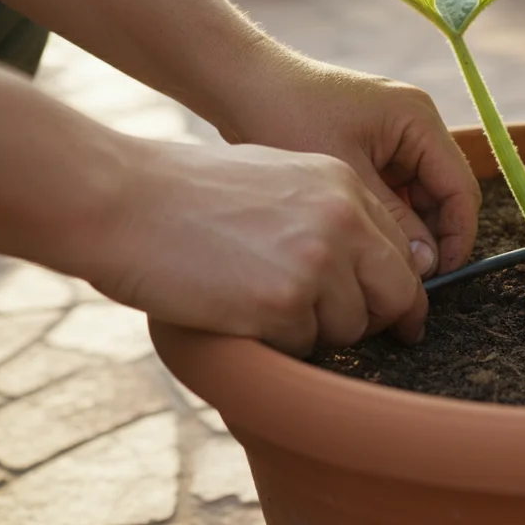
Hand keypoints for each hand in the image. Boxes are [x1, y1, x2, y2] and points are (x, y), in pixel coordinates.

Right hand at [86, 140, 427, 354]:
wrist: (123, 200)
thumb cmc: (185, 192)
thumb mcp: (277, 178)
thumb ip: (327, 213)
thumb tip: (364, 264)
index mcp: (343, 183)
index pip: (401, 249)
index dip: (394, 288)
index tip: (390, 314)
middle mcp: (343, 218)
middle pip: (397, 293)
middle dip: (377, 320)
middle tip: (345, 332)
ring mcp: (318, 261)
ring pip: (350, 327)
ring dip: (314, 331)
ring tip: (259, 303)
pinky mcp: (284, 303)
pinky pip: (304, 346)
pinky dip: (276, 342)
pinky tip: (238, 312)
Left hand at [219, 57, 480, 278]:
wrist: (242, 84)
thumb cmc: (288, 117)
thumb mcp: (346, 177)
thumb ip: (393, 221)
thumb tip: (427, 265)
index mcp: (419, 120)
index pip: (460, 188)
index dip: (457, 237)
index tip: (439, 277)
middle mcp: (416, 123)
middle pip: (444, 193)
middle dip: (431, 236)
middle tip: (408, 280)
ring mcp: (395, 133)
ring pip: (420, 195)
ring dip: (408, 228)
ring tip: (384, 264)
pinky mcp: (374, 143)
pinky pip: (396, 188)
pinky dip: (387, 215)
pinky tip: (365, 240)